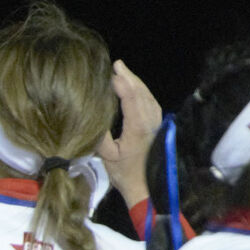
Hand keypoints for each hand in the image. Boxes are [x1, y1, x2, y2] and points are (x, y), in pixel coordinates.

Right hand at [97, 60, 163, 211]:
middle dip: (129, 77)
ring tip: (123, 72)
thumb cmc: (124, 173)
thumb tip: (93, 115)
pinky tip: (135, 88)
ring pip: (147, 95)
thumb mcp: (106, 156)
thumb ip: (100, 135)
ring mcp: (156, 122)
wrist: (144, 185)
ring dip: (136, 82)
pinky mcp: (156, 125)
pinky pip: (151, 102)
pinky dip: (142, 92)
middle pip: (141, 92)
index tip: (111, 72)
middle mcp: (150, 121)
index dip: (121, 83)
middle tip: (117, 64)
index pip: (130, 98)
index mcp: (138, 127)